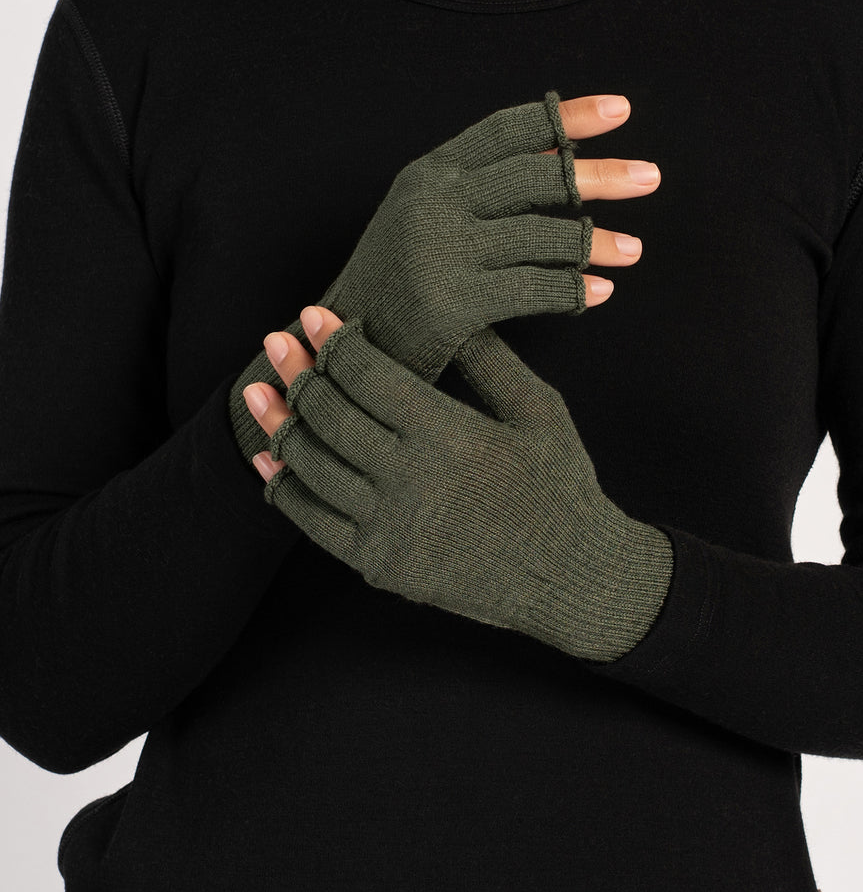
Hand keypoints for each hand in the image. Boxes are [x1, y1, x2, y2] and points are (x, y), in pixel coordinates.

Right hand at [228, 91, 660, 470]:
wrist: (337, 351)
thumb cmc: (395, 284)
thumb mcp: (422, 220)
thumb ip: (479, 189)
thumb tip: (560, 153)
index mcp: (427, 174)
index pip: (509, 129)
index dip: (568, 116)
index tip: (622, 110)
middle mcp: (432, 202)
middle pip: (537, 176)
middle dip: (601, 174)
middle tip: (652, 177)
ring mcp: (440, 251)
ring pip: (545, 236)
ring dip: (597, 243)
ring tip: (634, 250)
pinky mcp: (452, 303)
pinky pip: (536, 289)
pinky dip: (574, 291)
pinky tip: (599, 294)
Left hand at [243, 308, 673, 661]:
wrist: (573, 577)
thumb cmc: (562, 485)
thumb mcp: (541, 411)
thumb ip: (490, 360)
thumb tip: (450, 314)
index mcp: (450, 435)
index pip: (369, 375)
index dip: (335, 340)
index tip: (315, 315)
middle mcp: (413, 481)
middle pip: (331, 415)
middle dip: (298, 372)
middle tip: (276, 343)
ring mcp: (391, 529)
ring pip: (313, 465)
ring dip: (280, 423)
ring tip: (260, 392)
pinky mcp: (381, 565)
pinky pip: (314, 522)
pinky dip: (286, 486)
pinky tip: (271, 458)